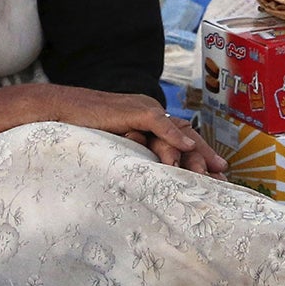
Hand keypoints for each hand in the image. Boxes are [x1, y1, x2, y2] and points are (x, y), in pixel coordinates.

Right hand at [46, 87, 224, 174]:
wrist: (60, 111)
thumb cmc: (83, 130)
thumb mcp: (116, 145)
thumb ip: (135, 153)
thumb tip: (149, 175)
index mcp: (151, 119)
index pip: (182, 138)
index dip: (200, 155)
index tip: (216, 175)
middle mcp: (153, 111)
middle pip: (187, 135)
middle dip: (206, 156)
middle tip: (223, 176)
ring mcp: (144, 109)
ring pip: (178, 132)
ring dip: (195, 154)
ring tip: (208, 172)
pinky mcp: (133, 110)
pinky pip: (159, 123)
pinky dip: (173, 137)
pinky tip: (184, 150)